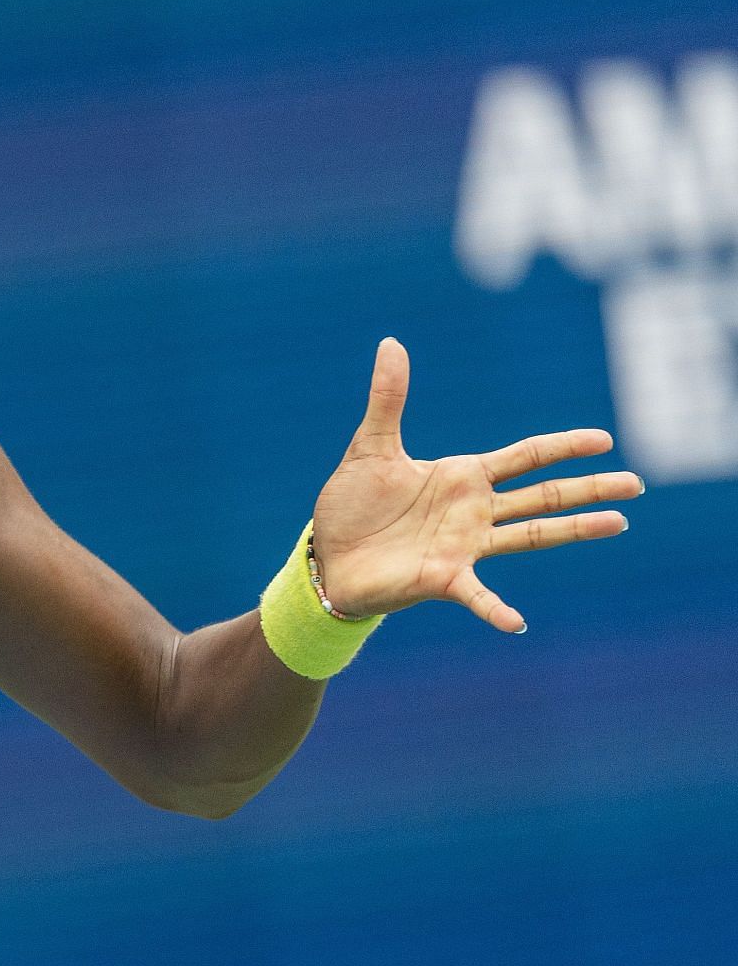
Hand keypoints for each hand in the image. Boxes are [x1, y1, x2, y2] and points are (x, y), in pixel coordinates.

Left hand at [310, 338, 638, 632]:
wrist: (329, 557)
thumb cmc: (353, 506)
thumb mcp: (370, 447)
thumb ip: (387, 399)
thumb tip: (390, 343)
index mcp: (463, 477)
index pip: (525, 457)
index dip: (563, 446)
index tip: (604, 440)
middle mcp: (474, 512)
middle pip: (543, 495)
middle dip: (589, 488)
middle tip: (636, 483)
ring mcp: (464, 546)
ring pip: (530, 535)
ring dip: (573, 530)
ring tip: (618, 523)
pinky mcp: (443, 578)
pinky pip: (477, 595)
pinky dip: (497, 610)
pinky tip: (518, 622)